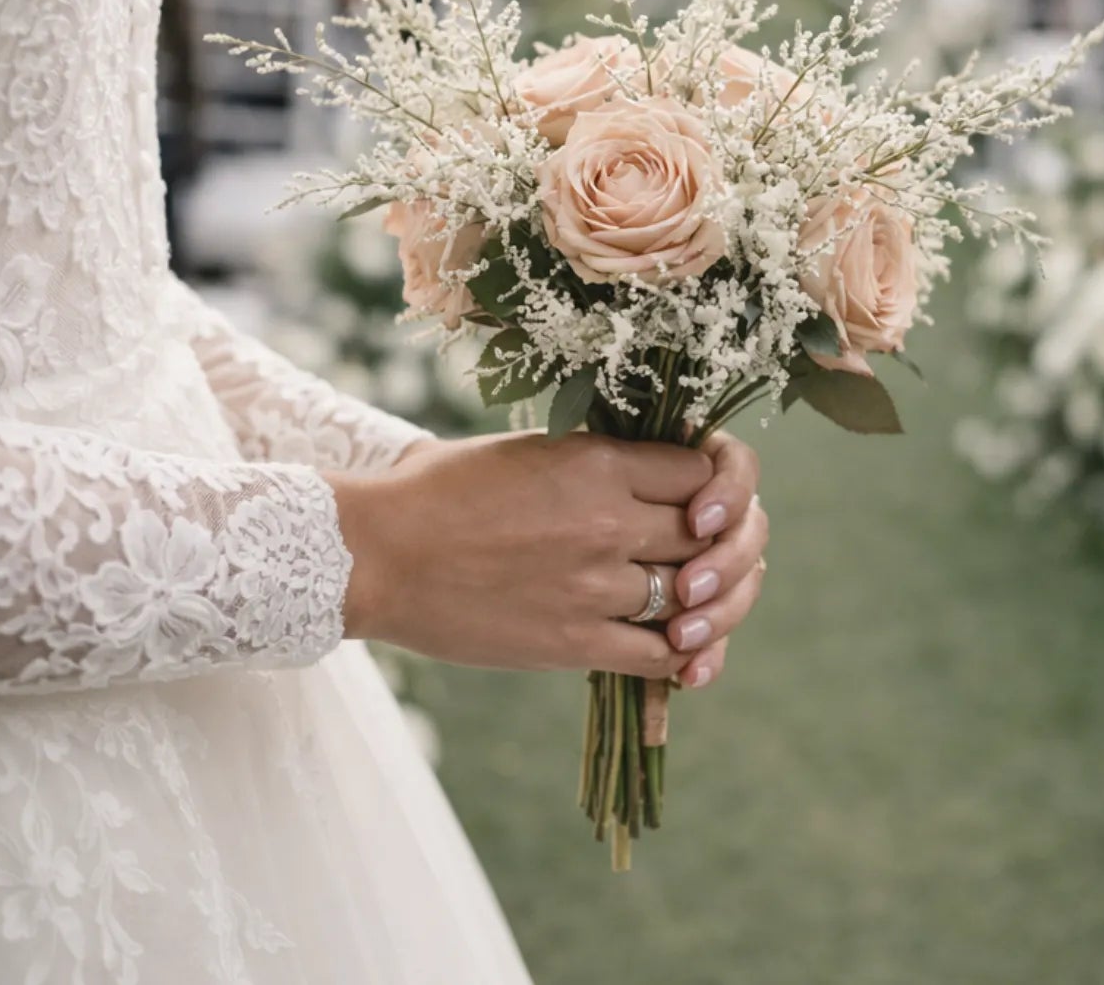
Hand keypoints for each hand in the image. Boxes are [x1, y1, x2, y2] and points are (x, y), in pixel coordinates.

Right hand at [330, 430, 766, 688]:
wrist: (377, 552)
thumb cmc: (440, 489)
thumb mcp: (530, 449)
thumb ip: (597, 460)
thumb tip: (652, 469)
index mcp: (599, 461)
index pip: (708, 469)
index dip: (718, 483)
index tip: (704, 496)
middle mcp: (611, 521)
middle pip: (714, 534)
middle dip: (725, 544)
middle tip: (716, 553)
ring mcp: (596, 585)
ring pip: (699, 597)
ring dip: (713, 604)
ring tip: (705, 604)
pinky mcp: (576, 643)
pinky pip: (662, 655)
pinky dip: (684, 654)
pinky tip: (683, 650)